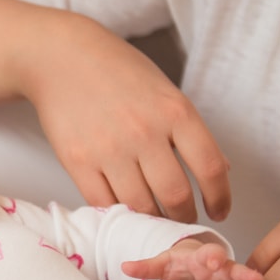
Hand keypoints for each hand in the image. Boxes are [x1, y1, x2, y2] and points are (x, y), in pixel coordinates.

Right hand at [0, 0, 229, 222]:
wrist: (59, 57)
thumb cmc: (116, 71)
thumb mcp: (164, 90)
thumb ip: (189, 130)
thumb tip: (220, 171)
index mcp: (175, 112)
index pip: (211, 168)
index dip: (220, 198)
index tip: (219, 212)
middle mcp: (145, 133)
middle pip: (176, 196)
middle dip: (184, 217)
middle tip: (184, 221)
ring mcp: (109, 149)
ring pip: (140, 205)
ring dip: (152, 219)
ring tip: (155, 218)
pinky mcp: (78, 161)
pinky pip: (104, 203)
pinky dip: (118, 213)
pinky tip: (124, 209)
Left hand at [123, 239, 275, 279]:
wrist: (192, 265)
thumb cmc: (178, 262)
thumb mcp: (161, 264)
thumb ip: (145, 267)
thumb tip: (125, 267)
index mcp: (201, 257)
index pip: (208, 254)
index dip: (212, 256)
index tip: (215, 259)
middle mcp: (220, 268)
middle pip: (233, 269)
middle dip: (245, 274)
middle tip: (257, 279)